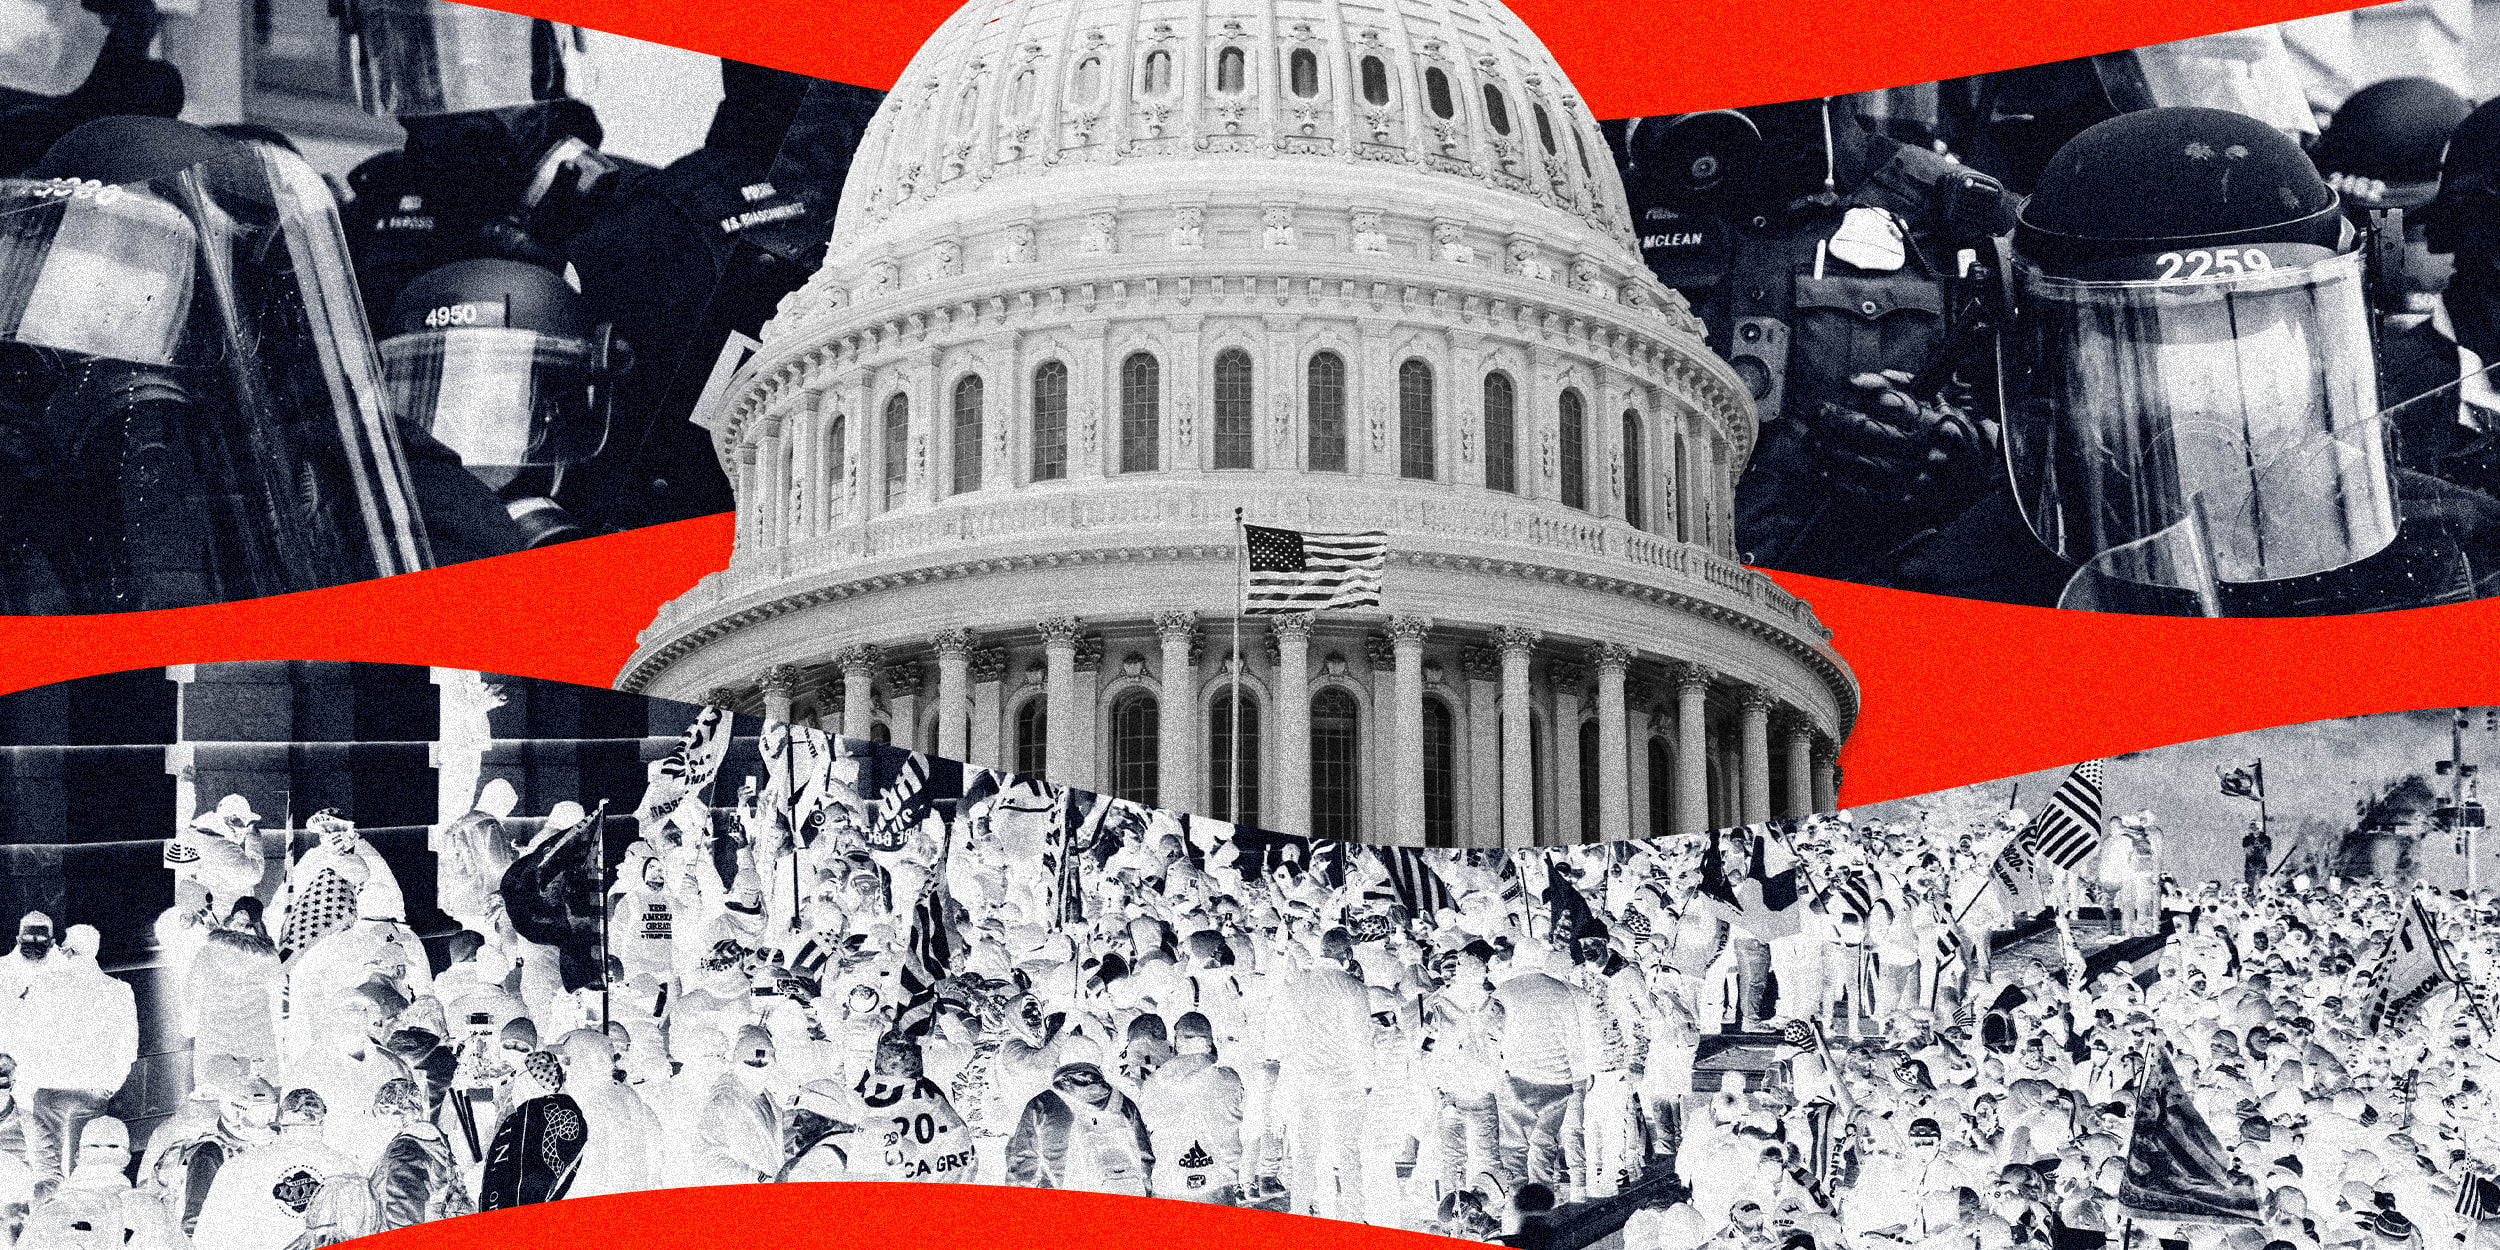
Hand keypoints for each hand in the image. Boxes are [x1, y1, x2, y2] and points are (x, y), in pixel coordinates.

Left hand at [1804, 371, 1999, 511]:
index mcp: (1935, 423)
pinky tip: (1820, 471)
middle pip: (1874, 433)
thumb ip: (1898, 387)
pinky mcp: (1903, 501)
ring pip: (1864, 463)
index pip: (1901, 404)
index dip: (1871, 392)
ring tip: (1811, 440)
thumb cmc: (1949, 434)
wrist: (1973, 482)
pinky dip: (1840, 482)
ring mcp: (1913, 479)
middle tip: (1815, 411)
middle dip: (1838, 421)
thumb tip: (1857, 381)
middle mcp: (1925, 451)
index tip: (1845, 383)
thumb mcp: (1937, 402)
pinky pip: (1866, 492)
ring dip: (1831, 451)